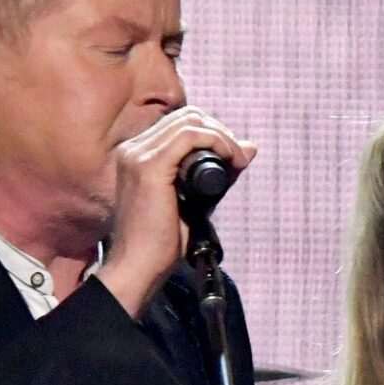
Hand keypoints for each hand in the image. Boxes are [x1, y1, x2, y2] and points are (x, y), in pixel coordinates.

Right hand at [100, 108, 254, 317]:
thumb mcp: (195, 201)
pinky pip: (190, 136)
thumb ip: (218, 173)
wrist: (138, 268)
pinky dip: (217, 141)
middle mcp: (133, 150)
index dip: (211, 132)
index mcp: (137, 156)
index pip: (179, 124)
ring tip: (238, 159)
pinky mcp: (148, 166)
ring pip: (190, 122)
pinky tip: (231, 159)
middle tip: (239, 156)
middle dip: (219, 131)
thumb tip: (250, 147)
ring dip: (222, 136)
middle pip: (186, 117)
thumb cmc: (161, 243)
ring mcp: (137, 155)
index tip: (233, 155)